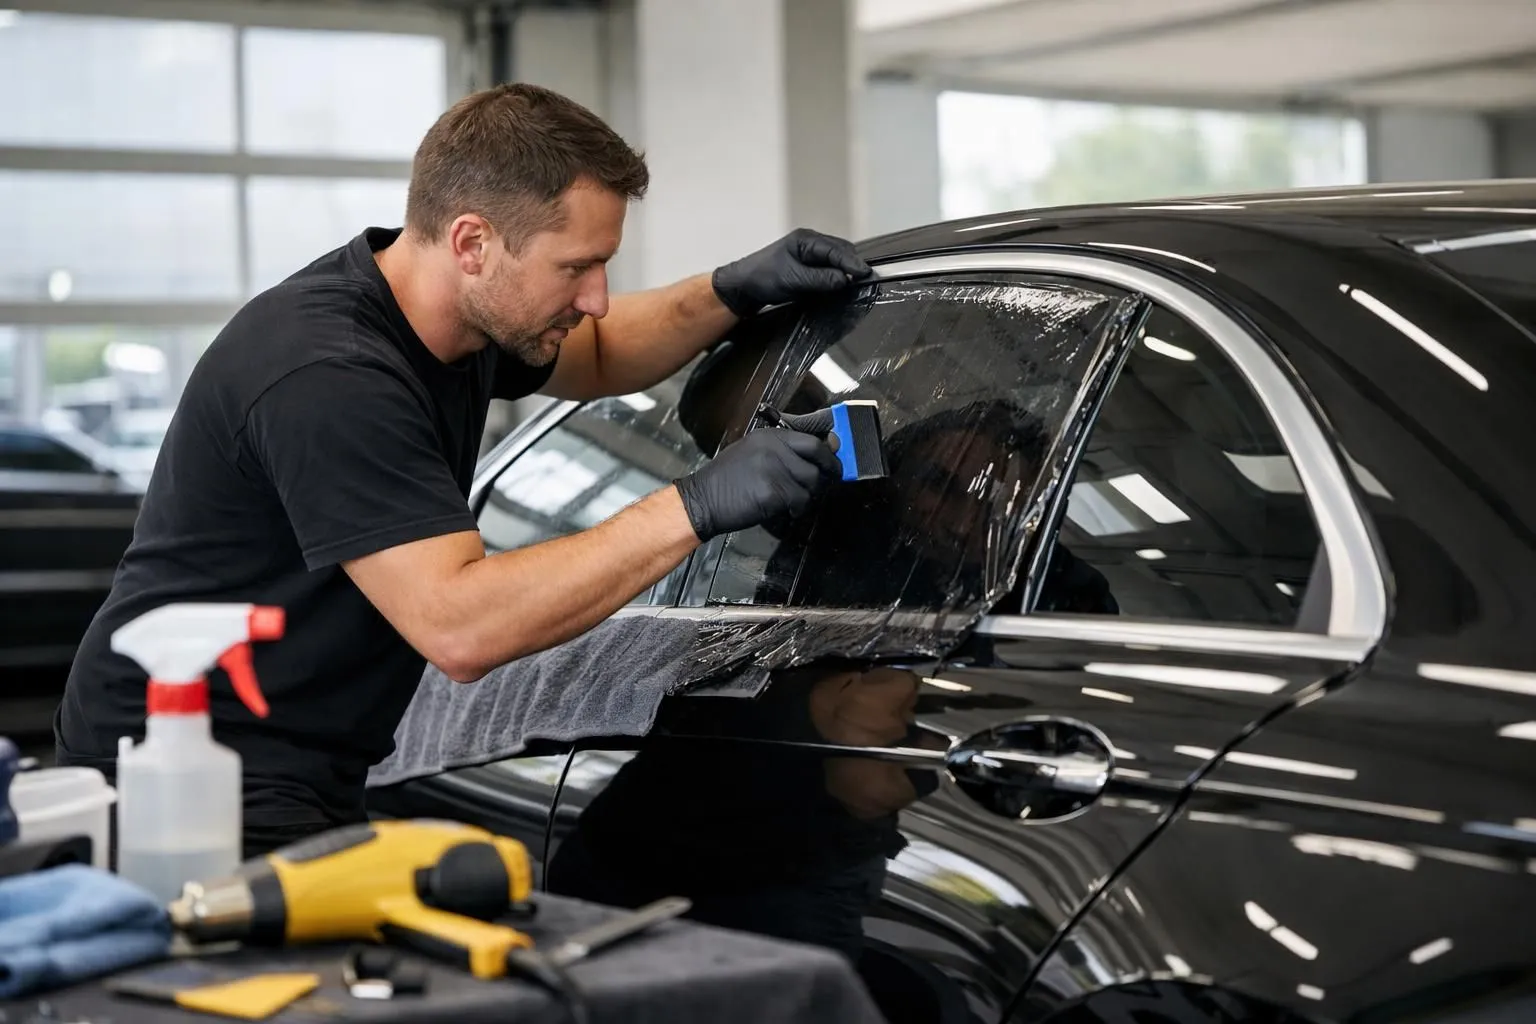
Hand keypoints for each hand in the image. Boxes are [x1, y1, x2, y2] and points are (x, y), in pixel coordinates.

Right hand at [674, 428, 841, 540]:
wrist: (702, 500)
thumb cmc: (724, 481)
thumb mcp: (749, 453)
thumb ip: (778, 452)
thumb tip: (812, 458)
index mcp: (768, 437)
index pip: (810, 440)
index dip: (827, 452)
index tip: (834, 461)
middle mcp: (773, 448)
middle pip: (818, 456)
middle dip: (830, 470)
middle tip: (830, 480)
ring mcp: (774, 468)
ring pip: (811, 481)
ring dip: (808, 494)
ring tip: (795, 500)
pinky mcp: (774, 491)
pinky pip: (800, 500)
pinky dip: (797, 509)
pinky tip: (786, 510)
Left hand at [711, 228, 874, 317]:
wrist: (742, 288)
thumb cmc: (761, 278)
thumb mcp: (793, 280)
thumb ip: (820, 279)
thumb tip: (844, 280)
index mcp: (805, 240)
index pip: (836, 249)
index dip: (852, 263)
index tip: (865, 273)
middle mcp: (808, 243)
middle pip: (840, 251)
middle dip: (852, 264)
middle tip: (865, 279)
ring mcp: (807, 254)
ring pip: (835, 260)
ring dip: (845, 270)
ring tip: (856, 282)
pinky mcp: (806, 266)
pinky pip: (827, 268)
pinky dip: (836, 275)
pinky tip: (840, 284)